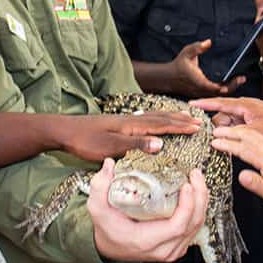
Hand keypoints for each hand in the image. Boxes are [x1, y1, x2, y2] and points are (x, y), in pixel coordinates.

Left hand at [56, 111, 198, 161]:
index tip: (198, 127)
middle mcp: (131, 120)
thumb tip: (162, 144)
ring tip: (183, 116)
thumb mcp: (111, 147)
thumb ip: (136, 145)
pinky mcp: (118, 124)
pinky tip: (155, 121)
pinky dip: (157, 119)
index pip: (162, 124)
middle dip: (180, 119)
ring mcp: (124, 120)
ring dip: (170, 117)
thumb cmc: (86, 141)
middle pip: (161, 117)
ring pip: (153, 116)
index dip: (181, 126)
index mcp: (132, 125)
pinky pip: (145, 119)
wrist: (64, 131)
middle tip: (198, 120)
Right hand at [89, 159, 208, 261]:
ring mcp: (172, 251)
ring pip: (197, 227)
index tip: (187, 185)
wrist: (109, 248)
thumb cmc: (106, 228)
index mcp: (146, 241)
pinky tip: (196, 194)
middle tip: (196, 175)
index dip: (187, 205)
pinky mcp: (177, 247)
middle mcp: (163, 250)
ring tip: (197, 180)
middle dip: (200, 198)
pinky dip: (198, 210)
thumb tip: (109, 165)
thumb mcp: (97, 208)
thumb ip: (99, 187)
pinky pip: (194, 229)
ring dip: (201, 202)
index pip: (177, 226)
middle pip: (192, 224)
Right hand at [170, 39, 244, 97]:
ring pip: (219, 94)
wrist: (168, 78)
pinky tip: (229, 84)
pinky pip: (215, 94)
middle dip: (233, 87)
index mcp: (200, 82)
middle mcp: (202, 90)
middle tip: (242, 79)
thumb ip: (198, 47)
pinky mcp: (201, 93)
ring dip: (229, 89)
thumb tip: (208, 42)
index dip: (230, 85)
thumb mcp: (187, 53)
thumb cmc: (178, 65)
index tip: (239, 79)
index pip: (218, 87)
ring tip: (238, 80)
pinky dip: (223, 90)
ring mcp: (202, 93)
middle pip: (222, 93)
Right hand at [194, 95, 262, 139]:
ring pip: (227, 123)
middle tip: (216, 137)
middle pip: (220, 116)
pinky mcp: (246, 119)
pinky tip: (237, 139)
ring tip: (234, 139)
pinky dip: (233, 132)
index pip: (219, 103)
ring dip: (227, 131)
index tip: (191, 104)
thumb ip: (239, 132)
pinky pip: (234, 125)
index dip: (204, 104)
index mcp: (242, 105)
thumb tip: (220, 134)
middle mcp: (241, 107)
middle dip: (218, 127)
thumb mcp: (259, 130)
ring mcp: (244, 113)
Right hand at [210, 125, 262, 209]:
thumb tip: (242, 176)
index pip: (244, 149)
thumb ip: (258, 185)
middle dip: (229, 132)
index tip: (215, 143)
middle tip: (214, 131)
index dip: (228, 145)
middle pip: (247, 136)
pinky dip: (245, 133)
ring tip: (223, 130)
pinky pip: (257, 137)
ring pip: (252, 134)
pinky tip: (240, 134)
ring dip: (236, 130)